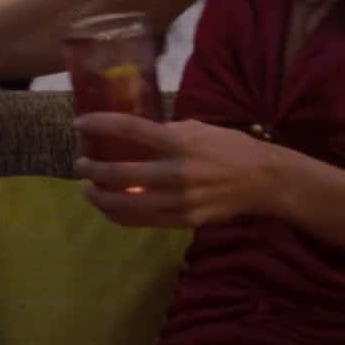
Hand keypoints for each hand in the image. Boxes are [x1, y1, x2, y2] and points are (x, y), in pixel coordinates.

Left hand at [74, 113, 285, 227]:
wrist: (265, 181)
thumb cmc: (229, 147)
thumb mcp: (198, 127)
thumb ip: (165, 131)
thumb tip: (132, 132)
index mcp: (180, 142)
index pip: (130, 129)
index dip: (99, 124)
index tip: (79, 123)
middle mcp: (177, 172)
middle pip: (120, 173)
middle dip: (91, 169)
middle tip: (79, 164)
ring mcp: (180, 200)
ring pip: (126, 204)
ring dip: (99, 197)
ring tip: (87, 189)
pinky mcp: (184, 220)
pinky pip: (142, 221)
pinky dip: (119, 214)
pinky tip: (108, 207)